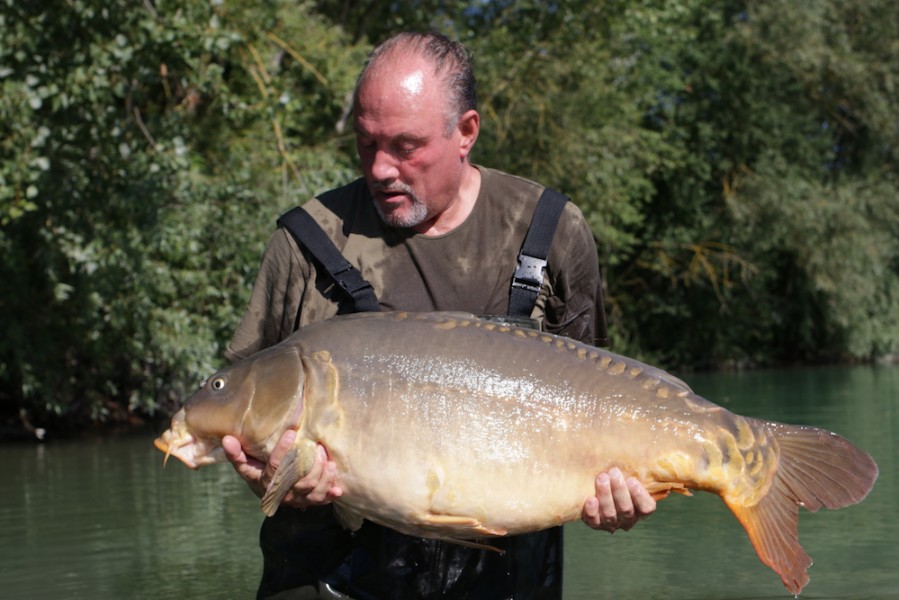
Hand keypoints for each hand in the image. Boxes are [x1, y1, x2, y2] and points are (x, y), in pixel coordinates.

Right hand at [222, 430, 342, 509]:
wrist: (268, 494)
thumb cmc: (257, 474)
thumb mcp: (245, 465)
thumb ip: (236, 454)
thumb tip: (227, 439)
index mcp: (266, 483)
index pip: (275, 467)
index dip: (282, 451)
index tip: (291, 432)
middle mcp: (282, 493)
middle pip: (299, 481)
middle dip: (311, 463)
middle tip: (317, 445)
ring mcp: (297, 500)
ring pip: (312, 490)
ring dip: (323, 475)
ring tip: (327, 458)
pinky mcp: (309, 502)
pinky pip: (321, 500)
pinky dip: (330, 494)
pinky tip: (338, 489)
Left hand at [581, 467, 655, 532]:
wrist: (598, 485)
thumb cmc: (617, 476)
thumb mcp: (629, 472)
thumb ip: (636, 467)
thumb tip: (648, 443)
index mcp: (640, 508)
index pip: (647, 508)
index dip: (640, 496)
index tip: (632, 480)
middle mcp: (628, 519)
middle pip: (626, 509)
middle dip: (619, 490)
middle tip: (613, 472)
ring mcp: (611, 523)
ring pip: (610, 515)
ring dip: (605, 496)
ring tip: (601, 478)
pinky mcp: (595, 524)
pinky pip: (593, 521)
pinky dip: (592, 511)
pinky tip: (590, 499)